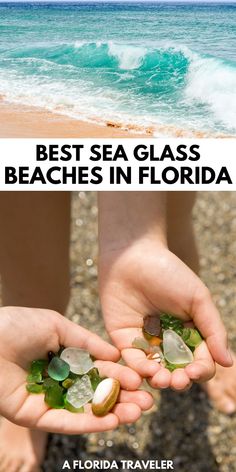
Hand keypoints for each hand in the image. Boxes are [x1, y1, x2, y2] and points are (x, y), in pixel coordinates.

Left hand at [0, 307, 152, 432]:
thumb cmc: (17, 325)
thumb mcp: (57, 325)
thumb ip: (87, 342)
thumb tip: (116, 353)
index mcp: (63, 358)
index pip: (98, 369)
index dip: (120, 375)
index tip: (142, 379)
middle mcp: (58, 381)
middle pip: (95, 393)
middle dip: (123, 398)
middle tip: (148, 403)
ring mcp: (47, 399)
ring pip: (84, 411)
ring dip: (112, 414)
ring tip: (138, 414)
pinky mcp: (34, 415)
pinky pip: (65, 422)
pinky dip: (89, 424)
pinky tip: (112, 421)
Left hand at [99, 239, 231, 390]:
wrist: (132, 255)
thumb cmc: (169, 272)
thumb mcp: (198, 299)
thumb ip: (213, 330)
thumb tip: (229, 362)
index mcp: (190, 332)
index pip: (199, 360)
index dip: (200, 370)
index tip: (196, 371)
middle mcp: (169, 341)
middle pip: (177, 371)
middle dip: (179, 380)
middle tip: (178, 381)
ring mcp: (146, 342)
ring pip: (155, 371)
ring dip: (160, 380)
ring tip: (162, 380)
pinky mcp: (123, 340)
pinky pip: (132, 361)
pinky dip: (139, 370)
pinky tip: (147, 370)